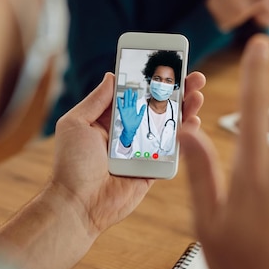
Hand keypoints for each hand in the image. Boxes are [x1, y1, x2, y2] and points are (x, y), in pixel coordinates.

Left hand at [50, 71, 205, 234]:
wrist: (78, 204)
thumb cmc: (71, 165)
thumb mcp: (75, 123)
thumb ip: (95, 100)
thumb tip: (111, 76)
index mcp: (109, 120)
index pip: (134, 94)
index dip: (150, 79)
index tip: (167, 64)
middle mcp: (128, 133)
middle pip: (157, 107)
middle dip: (176, 91)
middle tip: (193, 77)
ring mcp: (142, 151)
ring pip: (168, 126)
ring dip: (185, 109)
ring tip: (198, 95)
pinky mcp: (152, 170)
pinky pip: (171, 151)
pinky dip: (184, 137)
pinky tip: (193, 121)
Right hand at [117, 88, 145, 146]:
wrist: (130, 129)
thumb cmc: (134, 124)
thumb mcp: (140, 116)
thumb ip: (142, 110)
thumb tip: (144, 105)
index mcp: (133, 109)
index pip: (134, 101)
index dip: (134, 97)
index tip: (135, 92)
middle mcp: (129, 109)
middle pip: (129, 100)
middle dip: (129, 95)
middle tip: (129, 89)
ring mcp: (126, 110)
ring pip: (125, 102)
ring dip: (125, 97)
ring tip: (125, 92)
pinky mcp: (122, 113)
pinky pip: (121, 107)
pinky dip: (120, 103)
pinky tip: (119, 98)